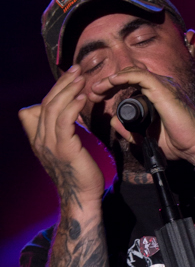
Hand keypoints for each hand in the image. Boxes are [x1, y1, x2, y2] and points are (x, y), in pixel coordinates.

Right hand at [19, 65, 104, 208]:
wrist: (82, 197)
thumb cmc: (80, 173)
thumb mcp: (66, 149)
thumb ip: (63, 132)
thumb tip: (69, 114)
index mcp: (38, 139)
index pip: (39, 107)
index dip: (53, 90)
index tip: (69, 78)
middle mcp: (40, 139)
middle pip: (47, 103)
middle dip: (62, 83)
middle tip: (77, 69)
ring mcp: (50, 144)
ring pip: (54, 108)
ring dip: (68, 89)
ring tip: (81, 77)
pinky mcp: (64, 148)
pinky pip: (65, 121)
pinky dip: (73, 106)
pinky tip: (82, 97)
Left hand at [91, 66, 194, 163]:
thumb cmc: (180, 143)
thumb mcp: (147, 138)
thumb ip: (130, 131)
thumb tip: (113, 121)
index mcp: (160, 95)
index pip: (133, 83)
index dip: (114, 87)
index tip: (98, 97)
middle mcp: (162, 86)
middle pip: (130, 75)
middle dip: (109, 82)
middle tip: (93, 92)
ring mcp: (164, 86)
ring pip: (133, 73)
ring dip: (112, 79)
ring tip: (96, 88)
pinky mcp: (164, 90)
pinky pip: (140, 76)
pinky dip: (123, 77)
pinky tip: (110, 82)